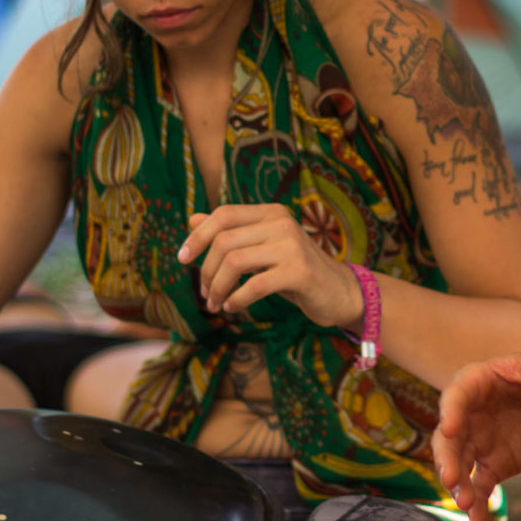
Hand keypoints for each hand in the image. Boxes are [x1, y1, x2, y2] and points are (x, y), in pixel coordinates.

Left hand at [177, 204, 361, 328]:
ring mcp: (292, 246)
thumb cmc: (294, 270)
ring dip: (218, 287)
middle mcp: (281, 223)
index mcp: (271, 213)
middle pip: (224, 240)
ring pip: (235, 262)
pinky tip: (234, 307)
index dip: (198, 236)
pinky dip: (237, 299)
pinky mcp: (299, 271)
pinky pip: (254, 285)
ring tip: (216, 304)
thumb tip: (192, 219)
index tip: (182, 258)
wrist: (338, 291)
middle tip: (205, 293)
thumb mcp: (261, 249)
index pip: (224, 214)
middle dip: (207, 270)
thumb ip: (231, 233)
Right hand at [432, 349, 520, 520]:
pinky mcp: (492, 464)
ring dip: (458, 485)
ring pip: (458, 464)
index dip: (451, 410)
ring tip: (466, 505)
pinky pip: (479, 485)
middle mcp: (470, 413)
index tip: (450, 428)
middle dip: (447, 458)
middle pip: (449, 435)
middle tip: (452, 478)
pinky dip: (477, 503)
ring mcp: (479, 441)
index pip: (457, 393)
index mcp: (479, 381)